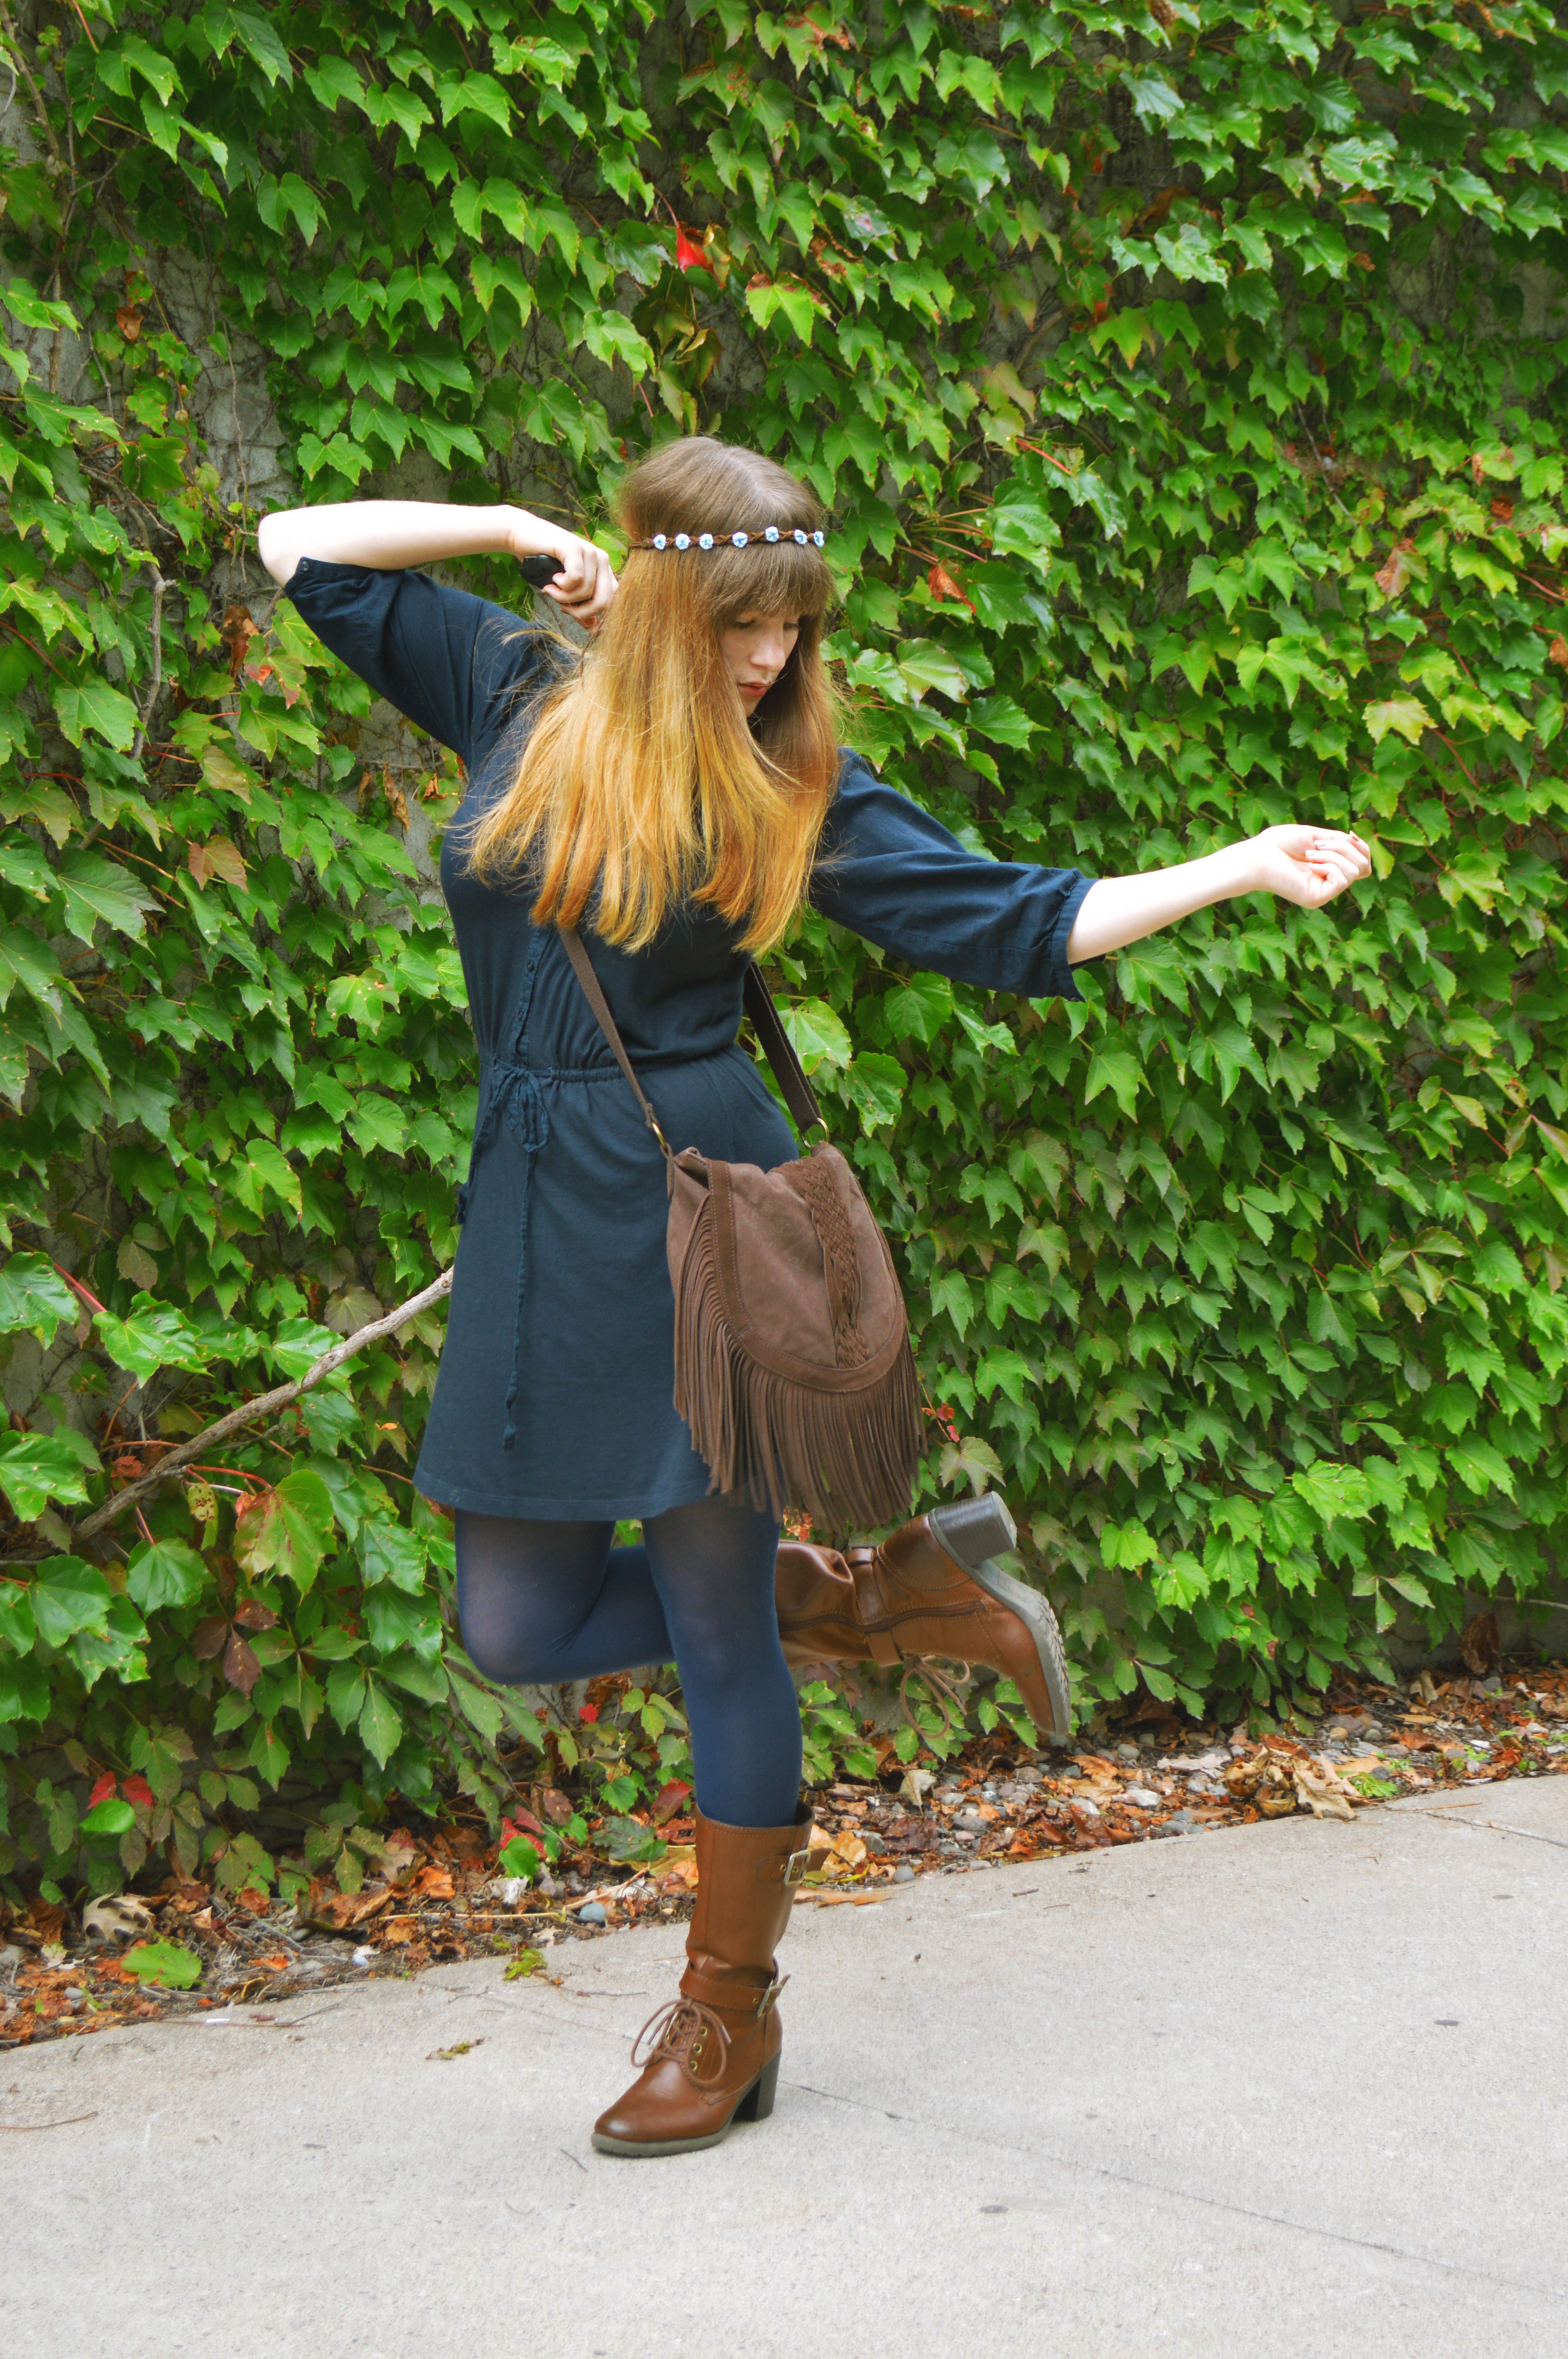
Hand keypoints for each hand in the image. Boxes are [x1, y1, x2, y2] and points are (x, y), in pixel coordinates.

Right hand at [502, 513, 617, 626]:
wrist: (522, 537)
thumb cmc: (543, 564)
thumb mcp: (564, 589)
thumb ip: (580, 605)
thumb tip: (592, 626)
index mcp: (603, 569)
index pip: (611, 600)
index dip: (592, 614)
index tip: (572, 613)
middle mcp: (601, 559)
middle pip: (604, 600)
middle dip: (581, 612)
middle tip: (562, 607)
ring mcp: (589, 551)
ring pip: (587, 591)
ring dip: (564, 597)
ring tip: (551, 589)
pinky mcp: (574, 547)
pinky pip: (576, 578)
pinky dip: (562, 585)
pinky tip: (553, 578)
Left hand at [1244, 823, 1371, 909]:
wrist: (1257, 855)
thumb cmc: (1279, 844)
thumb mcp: (1316, 836)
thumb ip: (1339, 842)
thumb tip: (1358, 841)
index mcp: (1328, 869)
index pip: (1362, 864)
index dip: (1362, 847)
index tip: (1348, 834)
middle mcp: (1328, 883)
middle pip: (1363, 866)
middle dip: (1346, 847)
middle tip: (1318, 845)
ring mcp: (1323, 893)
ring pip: (1355, 870)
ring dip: (1334, 854)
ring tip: (1309, 853)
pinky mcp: (1317, 898)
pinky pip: (1342, 878)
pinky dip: (1329, 864)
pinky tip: (1309, 863)